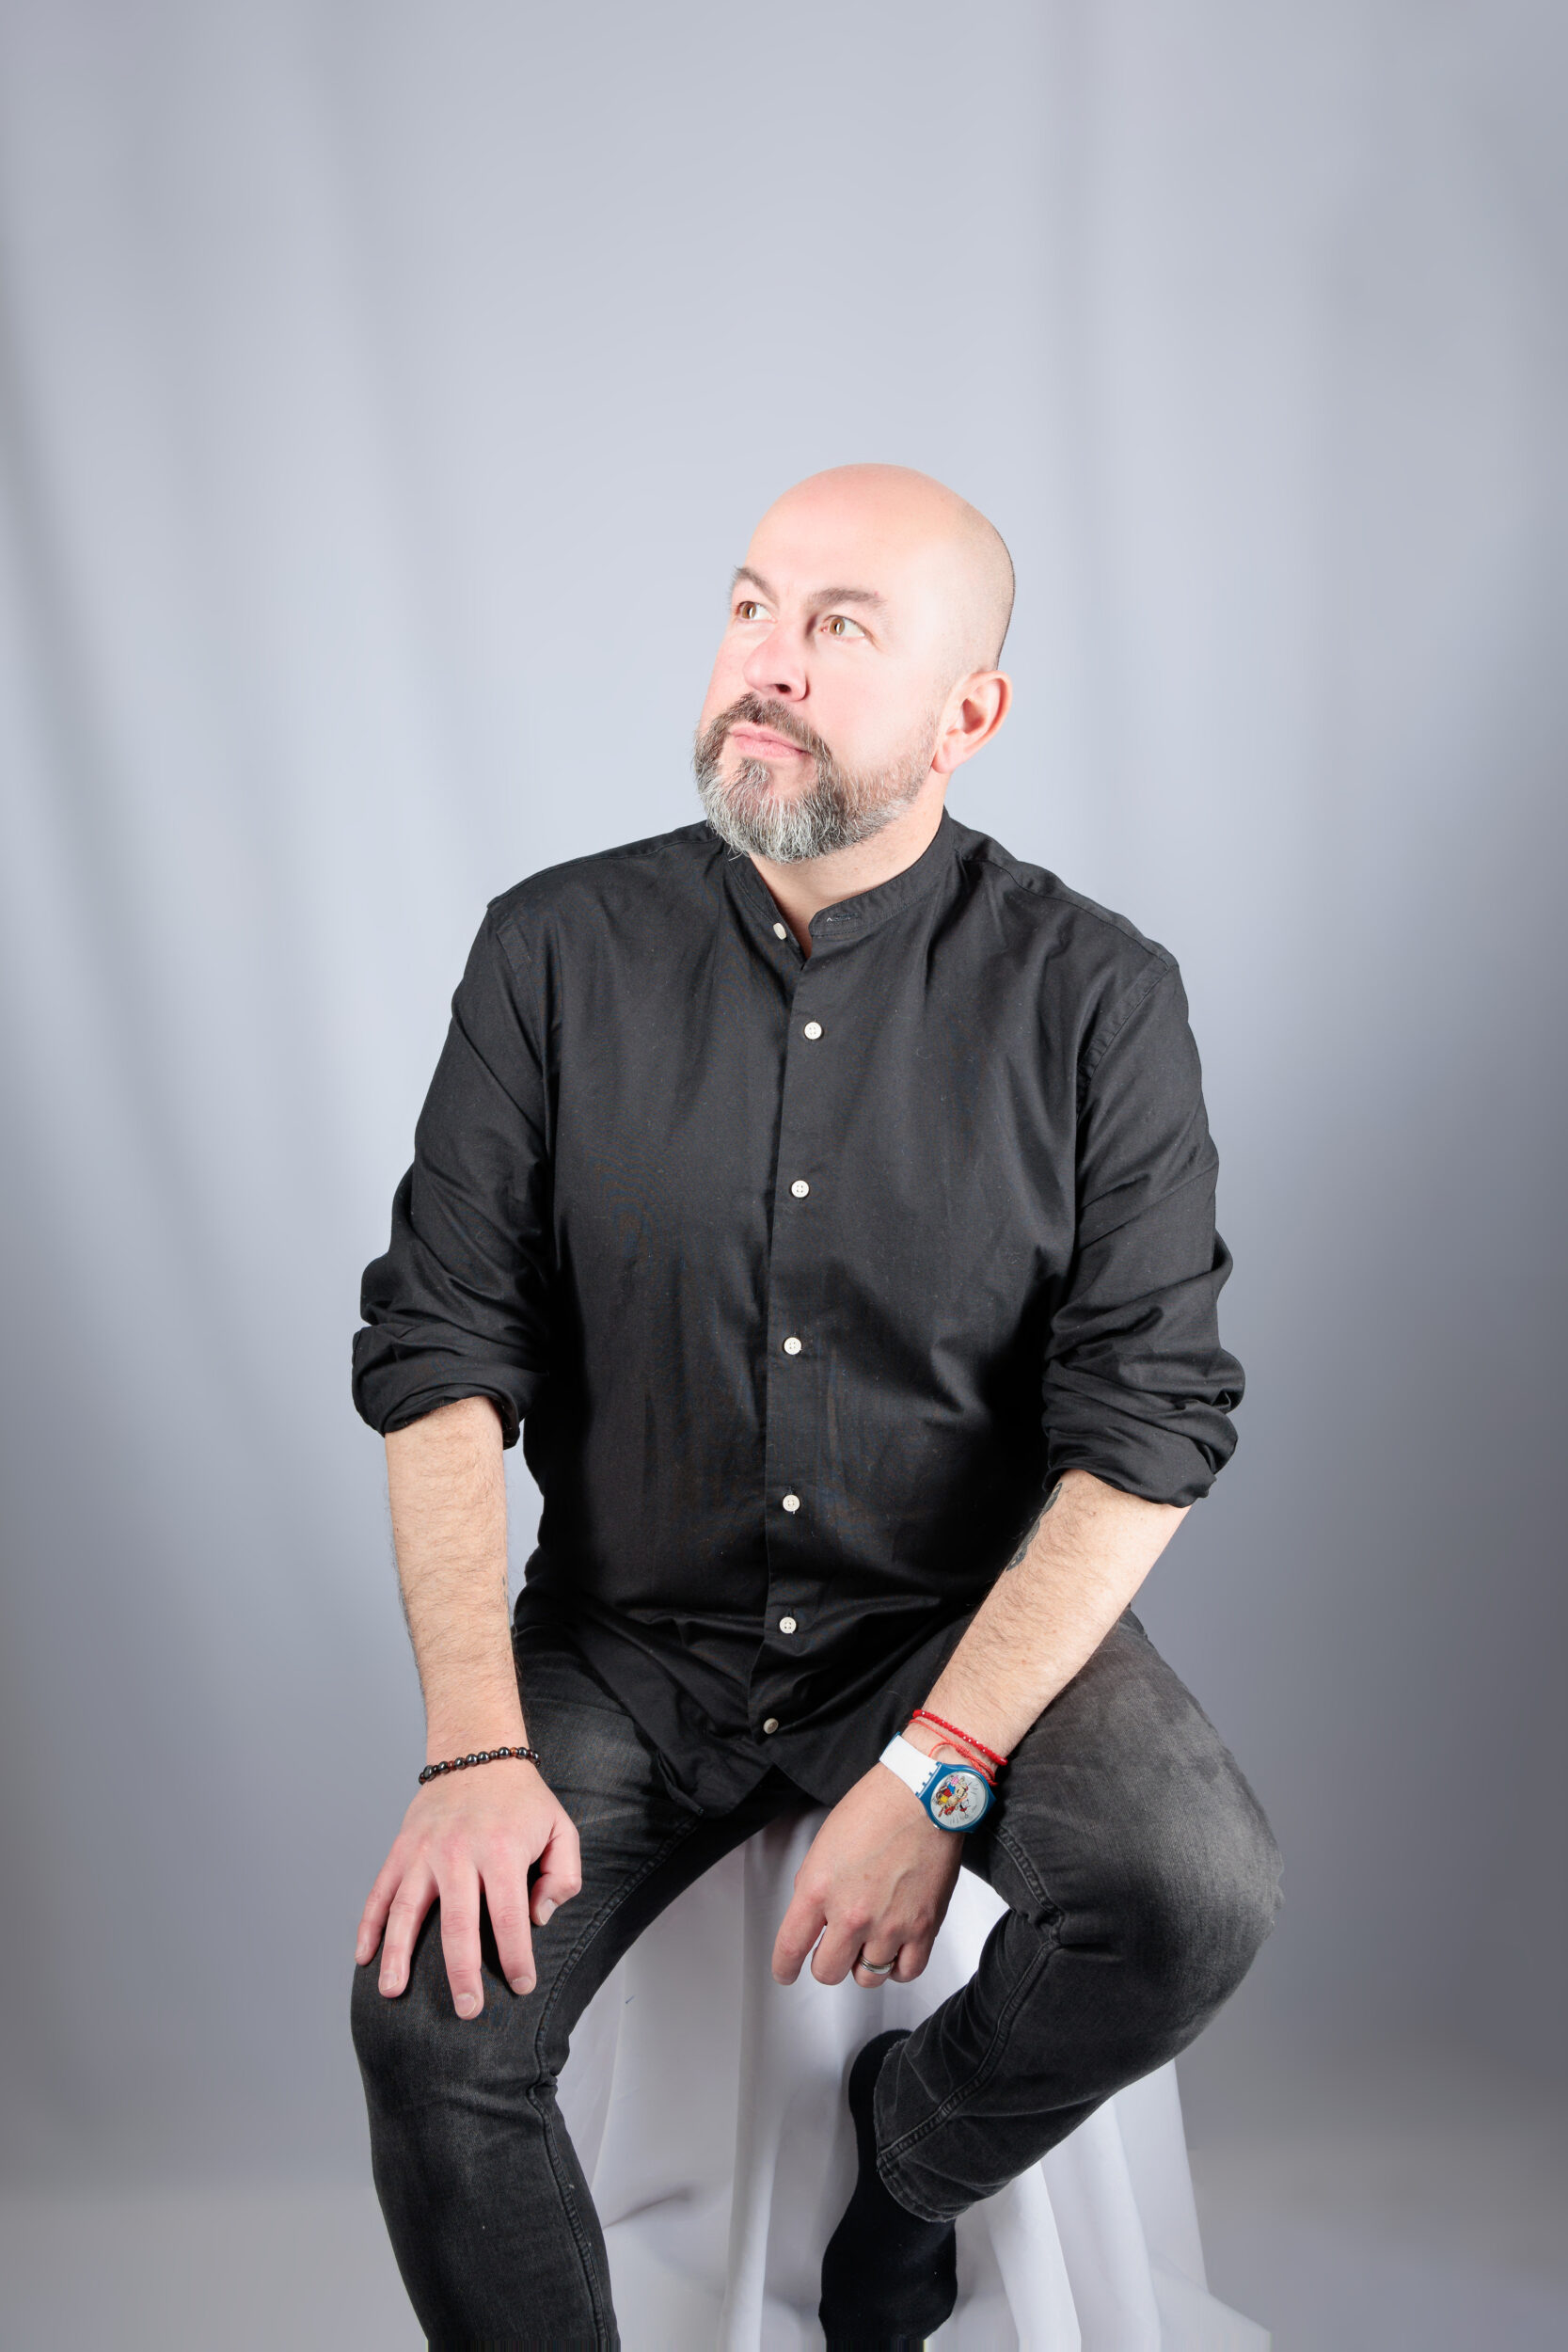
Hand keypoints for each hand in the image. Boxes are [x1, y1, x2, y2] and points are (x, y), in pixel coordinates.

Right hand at [355, 1761, 581, 2016]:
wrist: (477, 1752)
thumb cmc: (522, 1800)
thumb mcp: (561, 1829)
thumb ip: (563, 1876)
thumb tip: (539, 1918)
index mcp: (501, 1851)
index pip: (510, 1917)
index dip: (517, 1957)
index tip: (521, 1986)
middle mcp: (458, 1853)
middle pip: (457, 1924)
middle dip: (461, 1973)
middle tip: (466, 2011)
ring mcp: (425, 1851)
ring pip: (407, 1910)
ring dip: (398, 1954)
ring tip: (392, 1993)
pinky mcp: (402, 1849)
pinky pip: (380, 1891)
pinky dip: (368, 1924)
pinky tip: (363, 1956)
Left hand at [771, 1761, 963, 1989]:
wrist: (923, 1795)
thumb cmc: (877, 1807)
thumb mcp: (824, 1844)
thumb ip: (813, 1886)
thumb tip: (812, 1916)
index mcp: (819, 1889)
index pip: (790, 1948)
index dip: (784, 1968)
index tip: (786, 1972)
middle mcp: (852, 1914)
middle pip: (827, 1972)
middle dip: (826, 1962)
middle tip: (832, 1948)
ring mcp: (889, 1925)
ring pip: (866, 1977)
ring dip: (863, 1964)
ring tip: (867, 1942)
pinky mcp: (923, 1928)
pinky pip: (906, 1972)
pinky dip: (897, 1967)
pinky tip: (894, 1950)